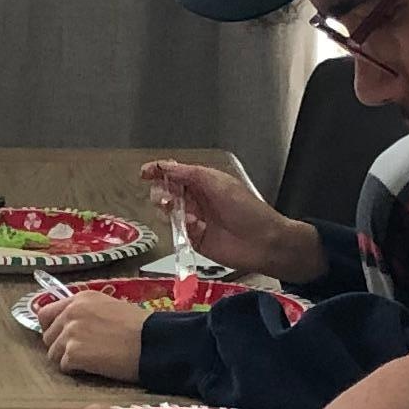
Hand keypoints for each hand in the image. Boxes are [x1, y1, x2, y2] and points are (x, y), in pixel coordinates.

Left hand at [34, 289, 149, 381]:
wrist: (152, 342)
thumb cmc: (139, 327)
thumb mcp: (108, 307)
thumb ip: (85, 313)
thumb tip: (68, 325)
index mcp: (79, 299)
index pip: (46, 313)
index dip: (52, 328)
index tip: (61, 337)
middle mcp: (70, 312)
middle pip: (47, 336)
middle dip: (60, 346)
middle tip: (80, 353)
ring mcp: (70, 333)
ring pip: (53, 354)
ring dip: (68, 360)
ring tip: (90, 360)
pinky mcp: (73, 353)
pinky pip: (64, 367)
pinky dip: (77, 370)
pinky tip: (94, 366)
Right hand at [140, 156, 314, 284]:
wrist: (263, 242)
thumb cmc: (248, 210)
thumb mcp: (219, 184)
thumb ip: (190, 175)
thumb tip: (167, 167)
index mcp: (205, 182)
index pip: (176, 173)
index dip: (159, 171)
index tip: (145, 172)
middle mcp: (198, 200)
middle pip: (168, 192)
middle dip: (162, 192)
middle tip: (166, 197)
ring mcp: (195, 220)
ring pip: (169, 212)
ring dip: (169, 209)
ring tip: (178, 211)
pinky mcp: (195, 239)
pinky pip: (177, 231)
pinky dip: (180, 227)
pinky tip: (193, 226)